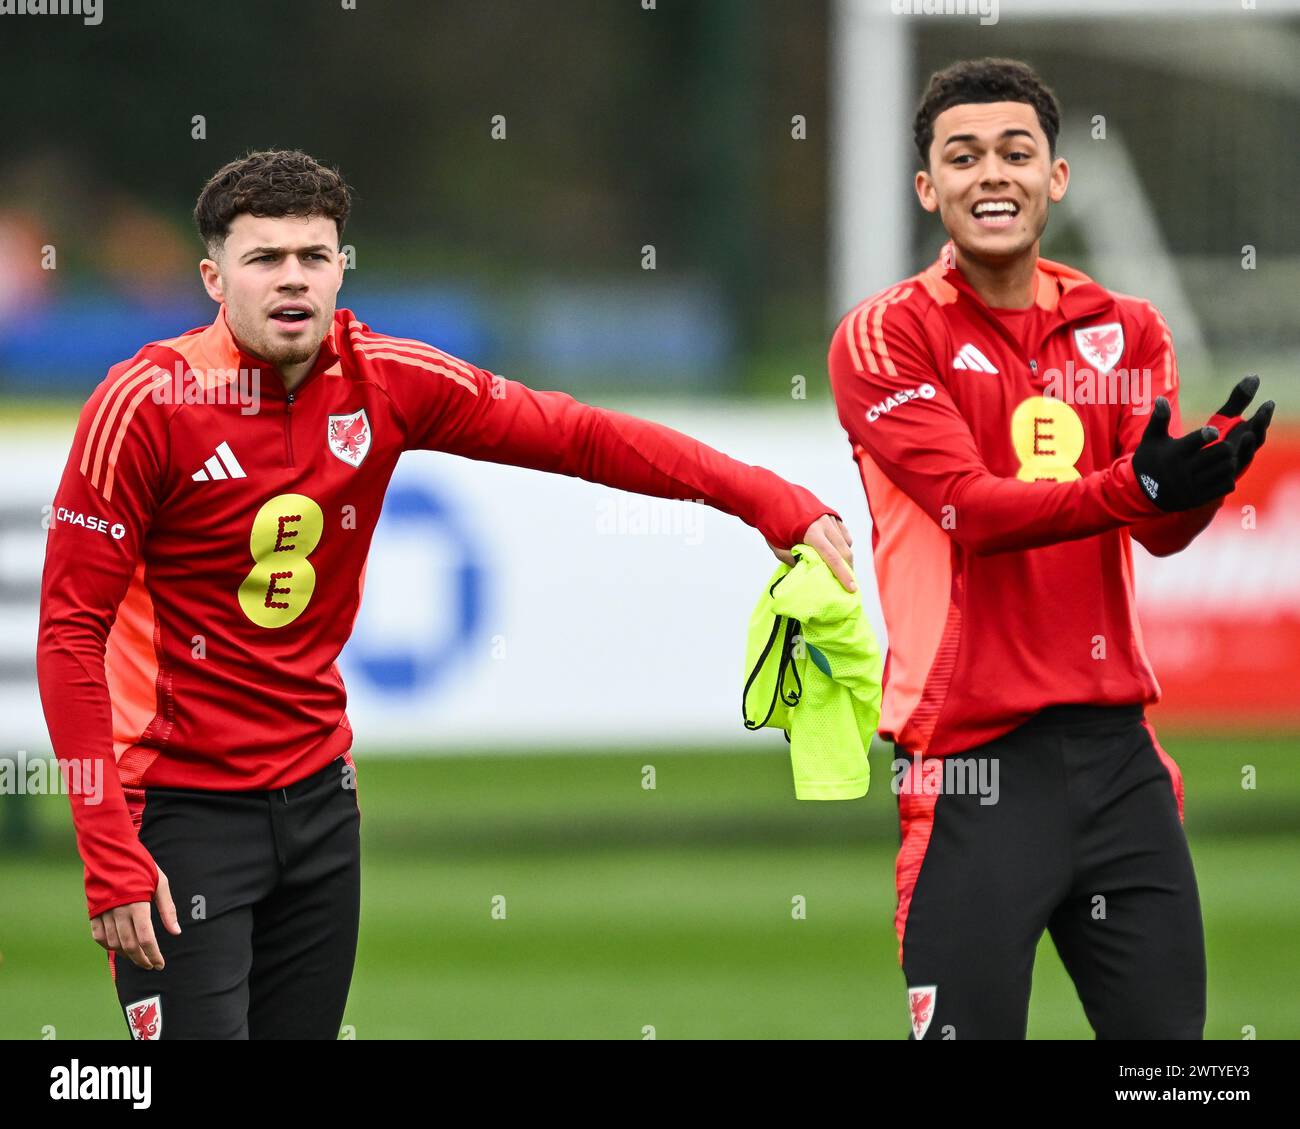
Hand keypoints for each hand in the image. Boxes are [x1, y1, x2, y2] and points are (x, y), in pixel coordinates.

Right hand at [90, 865, 180, 970]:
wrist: (110, 852)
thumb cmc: (140, 866)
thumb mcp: (160, 882)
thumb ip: (167, 909)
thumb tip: (176, 932)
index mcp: (137, 904)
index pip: (145, 938)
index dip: (153, 954)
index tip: (160, 964)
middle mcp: (118, 911)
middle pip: (130, 945)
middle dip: (142, 959)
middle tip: (152, 965)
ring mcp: (103, 913)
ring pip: (114, 944)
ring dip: (127, 955)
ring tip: (139, 958)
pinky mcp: (93, 912)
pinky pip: (99, 937)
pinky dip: (109, 946)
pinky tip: (119, 948)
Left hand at [770, 514, 856, 591]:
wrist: (770, 496)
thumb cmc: (771, 522)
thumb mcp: (778, 546)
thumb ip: (793, 560)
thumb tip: (806, 571)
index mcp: (811, 532)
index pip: (832, 557)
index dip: (843, 575)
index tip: (852, 588)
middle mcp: (824, 523)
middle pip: (845, 551)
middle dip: (848, 568)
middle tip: (847, 583)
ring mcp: (829, 517)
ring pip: (846, 542)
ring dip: (845, 557)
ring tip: (839, 568)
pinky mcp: (831, 513)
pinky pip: (843, 533)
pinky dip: (844, 544)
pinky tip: (837, 551)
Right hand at [1132, 397, 1238, 512]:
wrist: (1141, 493)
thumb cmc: (1150, 459)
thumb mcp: (1151, 439)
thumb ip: (1159, 419)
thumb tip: (1161, 398)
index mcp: (1175, 453)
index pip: (1200, 438)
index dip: (1209, 433)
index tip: (1213, 431)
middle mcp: (1184, 470)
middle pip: (1221, 451)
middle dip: (1225, 446)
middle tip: (1223, 445)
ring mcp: (1192, 485)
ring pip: (1226, 468)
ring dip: (1228, 462)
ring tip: (1223, 459)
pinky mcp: (1199, 498)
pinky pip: (1226, 484)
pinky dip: (1227, 477)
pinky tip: (1220, 473)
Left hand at [1209, 374, 1273, 478]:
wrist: (1192, 473)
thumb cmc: (1214, 442)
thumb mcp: (1223, 419)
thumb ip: (1238, 401)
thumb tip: (1255, 375)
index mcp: (1245, 436)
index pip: (1259, 424)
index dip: (1264, 415)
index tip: (1268, 402)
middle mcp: (1242, 452)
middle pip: (1255, 440)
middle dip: (1259, 429)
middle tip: (1261, 416)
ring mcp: (1232, 467)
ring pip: (1244, 457)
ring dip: (1247, 447)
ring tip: (1247, 435)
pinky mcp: (1220, 481)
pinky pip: (1228, 476)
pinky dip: (1230, 468)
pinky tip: (1229, 461)